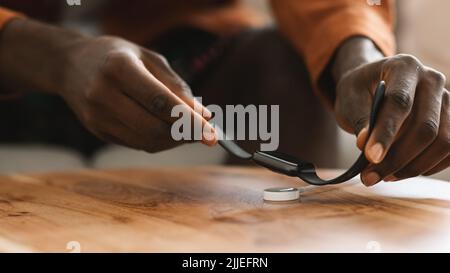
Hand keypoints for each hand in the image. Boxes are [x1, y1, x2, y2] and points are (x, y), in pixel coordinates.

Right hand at [0, 19, 215, 152]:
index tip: (213, 135)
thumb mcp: (150, 59)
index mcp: (119, 68)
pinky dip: (159, 142)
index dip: (189, 122)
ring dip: (175, 141)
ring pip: (146, 141)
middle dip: (186, 135)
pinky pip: (137, 144)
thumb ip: (177, 86)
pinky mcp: (97, 131)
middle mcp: (103, 94)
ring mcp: (96, 117)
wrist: (71, 65)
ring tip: (190, 131)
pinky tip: (170, 132)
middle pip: (154, 128)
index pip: (160, 103)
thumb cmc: (119, 57)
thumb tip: (204, 115)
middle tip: (206, 135)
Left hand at [333, 38, 448, 185]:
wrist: (374, 85)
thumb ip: (359, 119)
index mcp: (403, 66)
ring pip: (442, 142)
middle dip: (397, 158)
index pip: (400, 102)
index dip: (386, 133)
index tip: (371, 157)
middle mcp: (431, 80)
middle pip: (425, 127)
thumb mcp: (349, 100)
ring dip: (412, 166)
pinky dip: (428, 166)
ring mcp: (447, 100)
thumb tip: (366, 145)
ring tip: (383, 176)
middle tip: (370, 176)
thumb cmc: (360, 91)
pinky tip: (402, 171)